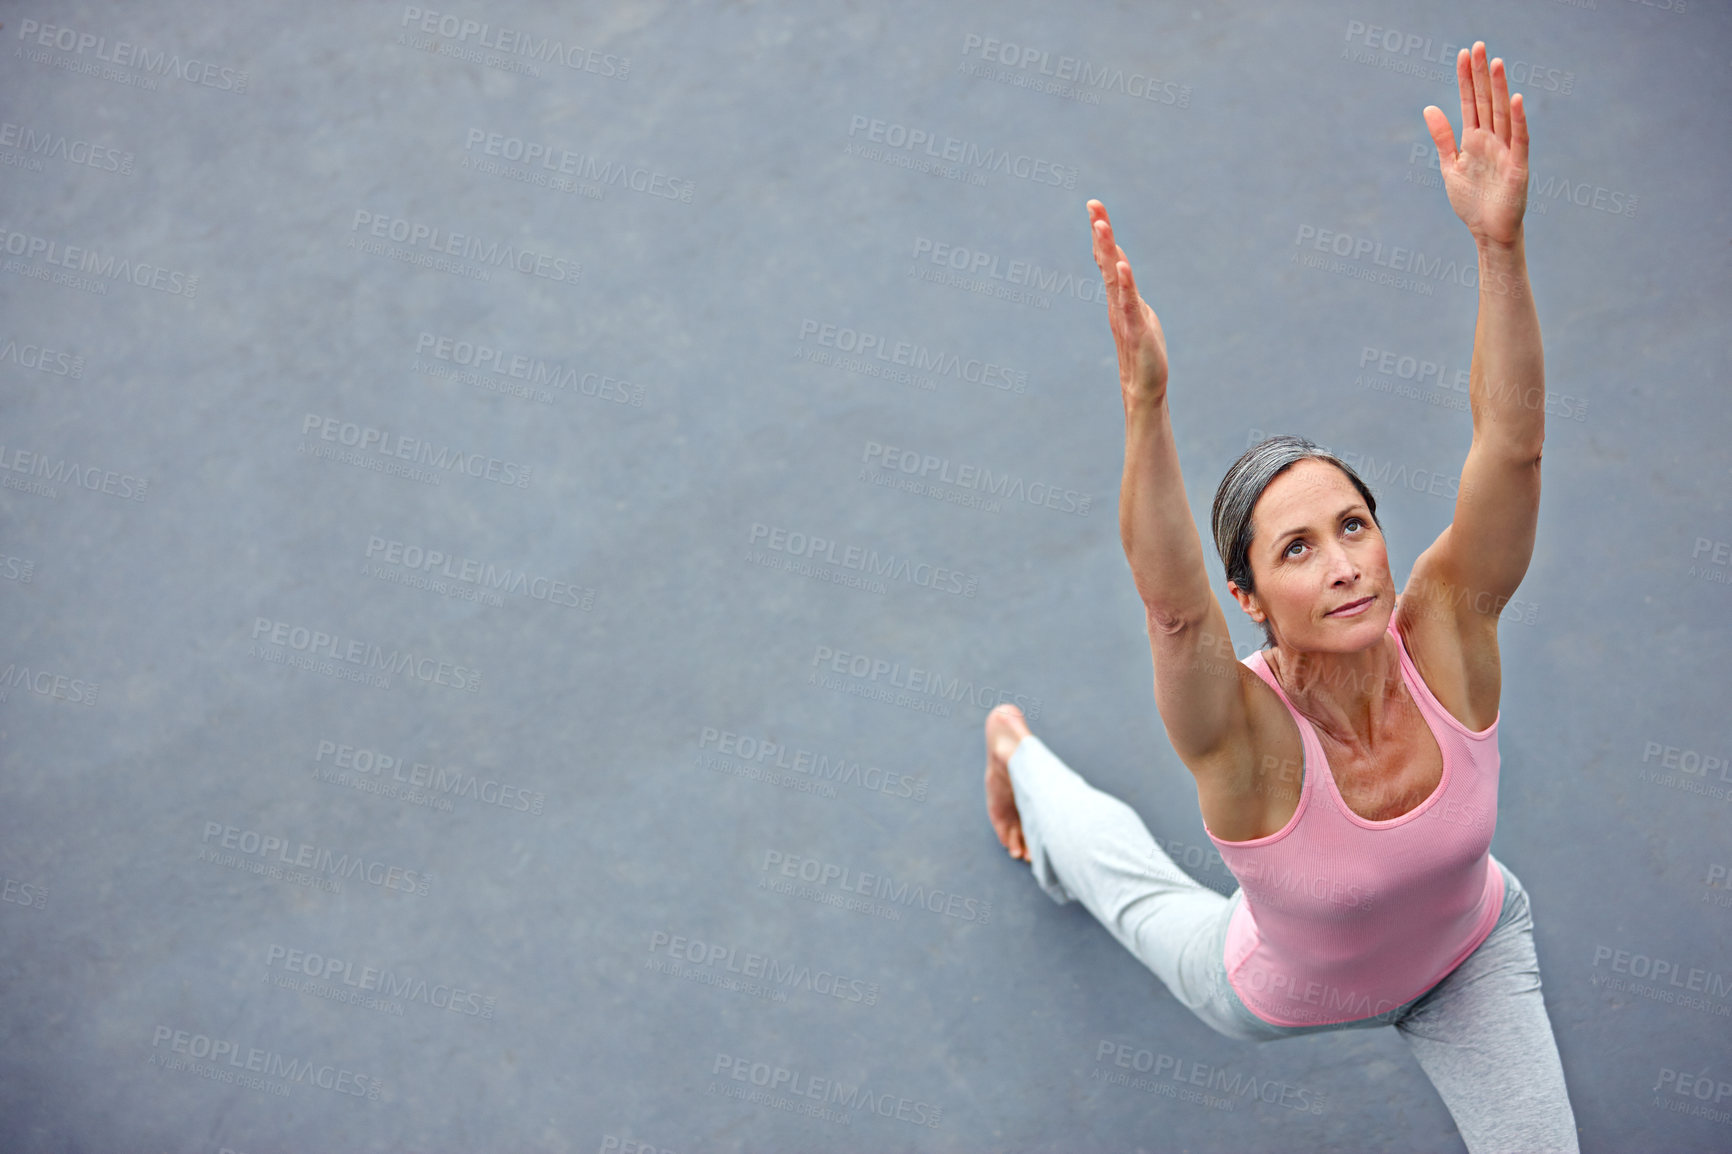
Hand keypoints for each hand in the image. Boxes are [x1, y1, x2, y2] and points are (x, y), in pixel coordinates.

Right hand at [1087, 200, 1169, 406]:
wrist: (1144, 389)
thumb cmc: (1144, 354)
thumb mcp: (1139, 315)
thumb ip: (1130, 293)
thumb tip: (1123, 272)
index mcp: (1120, 297)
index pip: (1109, 260)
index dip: (1102, 235)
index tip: (1094, 208)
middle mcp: (1118, 301)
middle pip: (1108, 261)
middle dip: (1101, 233)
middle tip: (1093, 205)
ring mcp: (1125, 314)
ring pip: (1114, 277)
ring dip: (1108, 251)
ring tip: (1101, 227)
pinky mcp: (1136, 329)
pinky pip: (1129, 303)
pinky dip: (1126, 284)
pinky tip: (1123, 267)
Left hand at [1422, 41, 1529, 248]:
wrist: (1488, 231)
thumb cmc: (1472, 200)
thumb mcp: (1450, 166)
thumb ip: (1442, 137)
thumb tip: (1429, 107)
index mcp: (1475, 139)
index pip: (1471, 102)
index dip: (1467, 79)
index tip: (1463, 54)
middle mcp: (1492, 139)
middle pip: (1486, 101)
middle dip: (1481, 75)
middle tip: (1478, 46)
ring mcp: (1506, 151)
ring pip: (1503, 114)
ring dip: (1500, 89)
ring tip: (1495, 63)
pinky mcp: (1517, 166)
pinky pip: (1519, 139)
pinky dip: (1518, 120)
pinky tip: (1516, 99)